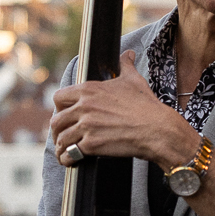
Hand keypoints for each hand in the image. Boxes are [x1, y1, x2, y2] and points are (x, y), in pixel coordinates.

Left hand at [51, 50, 197, 168]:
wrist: (157, 129)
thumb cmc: (147, 106)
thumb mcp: (134, 80)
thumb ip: (126, 65)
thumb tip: (128, 54)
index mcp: (89, 90)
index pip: (58, 97)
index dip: (59, 107)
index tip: (64, 114)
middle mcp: (84, 107)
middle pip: (56, 119)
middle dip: (57, 130)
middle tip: (62, 135)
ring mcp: (87, 126)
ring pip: (61, 138)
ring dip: (61, 146)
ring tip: (64, 151)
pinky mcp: (92, 145)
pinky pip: (70, 153)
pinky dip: (67, 158)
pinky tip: (70, 161)